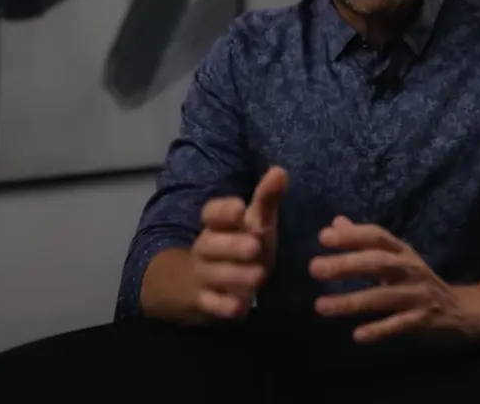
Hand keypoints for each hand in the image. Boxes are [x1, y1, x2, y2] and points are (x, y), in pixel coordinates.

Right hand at [189, 166, 286, 319]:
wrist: (199, 285)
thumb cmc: (238, 246)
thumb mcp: (254, 223)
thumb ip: (266, 199)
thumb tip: (280, 170)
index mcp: (217, 226)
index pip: (210, 213)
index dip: (223, 211)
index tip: (240, 207)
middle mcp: (206, 248)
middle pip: (211, 244)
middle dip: (232, 246)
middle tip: (254, 247)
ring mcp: (203, 276)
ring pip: (213, 274)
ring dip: (234, 275)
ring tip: (258, 277)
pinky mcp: (205, 302)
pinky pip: (210, 305)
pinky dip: (222, 307)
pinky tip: (239, 309)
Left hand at [309, 216, 476, 344]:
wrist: (461, 309)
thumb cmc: (417, 281)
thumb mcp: (395, 258)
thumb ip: (365, 242)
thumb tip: (335, 222)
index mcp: (402, 251)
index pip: (377, 237)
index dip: (352, 235)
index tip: (323, 236)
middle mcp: (411, 268)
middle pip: (378, 263)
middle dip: (346, 264)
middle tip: (314, 268)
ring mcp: (418, 294)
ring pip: (383, 297)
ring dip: (352, 301)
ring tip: (320, 306)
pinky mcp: (424, 320)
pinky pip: (400, 324)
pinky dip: (379, 330)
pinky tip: (357, 336)